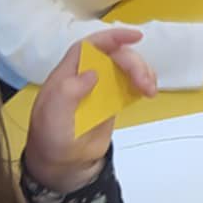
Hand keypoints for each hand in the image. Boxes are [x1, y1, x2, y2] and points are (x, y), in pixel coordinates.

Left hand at [22, 29, 155, 191]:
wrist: (63, 166)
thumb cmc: (52, 141)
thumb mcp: (53, 119)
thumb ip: (67, 94)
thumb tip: (93, 72)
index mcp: (68, 74)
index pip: (90, 46)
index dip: (111, 37)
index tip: (135, 37)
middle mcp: (85, 76)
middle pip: (114, 56)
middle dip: (133, 64)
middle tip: (145, 84)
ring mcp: (100, 88)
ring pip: (126, 67)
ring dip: (143, 72)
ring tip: (150, 91)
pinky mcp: (112, 100)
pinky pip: (131, 84)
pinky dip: (144, 83)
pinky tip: (148, 93)